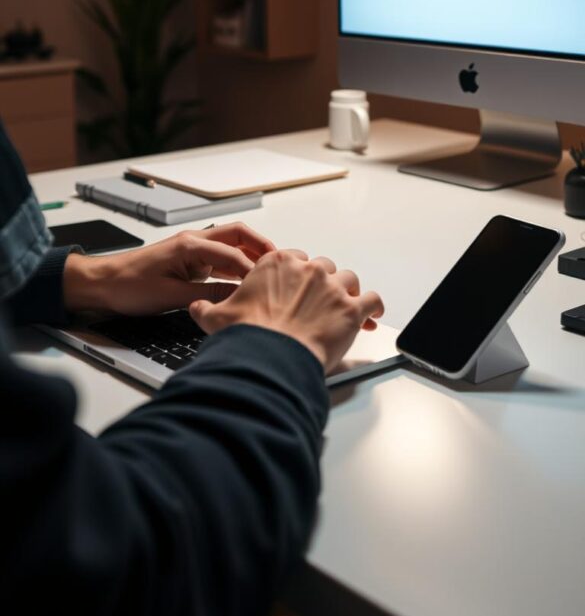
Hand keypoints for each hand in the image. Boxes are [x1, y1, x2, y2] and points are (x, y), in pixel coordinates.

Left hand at [62, 223, 274, 315]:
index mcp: (189, 245)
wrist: (102, 284)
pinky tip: (245, 279)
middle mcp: (193, 241)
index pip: (233, 254)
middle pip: (237, 234)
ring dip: (250, 253)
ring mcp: (191, 249)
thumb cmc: (128, 286)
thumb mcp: (170, 296)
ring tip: (269, 271)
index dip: (253, 270)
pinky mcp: (189, 260)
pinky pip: (220, 257)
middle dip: (261, 246)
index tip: (268, 283)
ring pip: (230, 244)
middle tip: (280, 262)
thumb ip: (206, 296)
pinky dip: (236, 264)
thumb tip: (235, 298)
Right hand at [189, 250, 384, 372]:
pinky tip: (373, 315)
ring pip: (348, 280)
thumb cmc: (248, 336)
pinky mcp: (351, 309)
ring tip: (344, 306)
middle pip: (323, 267)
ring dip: (347, 292)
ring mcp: (332, 288)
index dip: (296, 273)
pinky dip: (374, 308)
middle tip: (318, 300)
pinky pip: (372, 301)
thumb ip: (206, 309)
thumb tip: (197, 308)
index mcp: (277, 264)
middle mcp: (307, 270)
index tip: (296, 285)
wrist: (270, 357)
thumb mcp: (217, 318)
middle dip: (321, 283)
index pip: (294, 258)